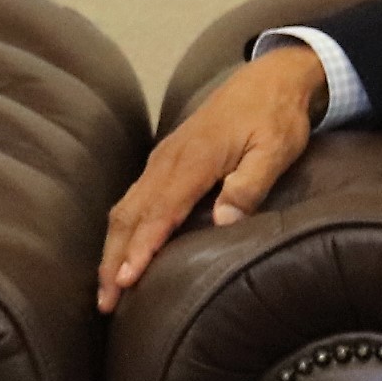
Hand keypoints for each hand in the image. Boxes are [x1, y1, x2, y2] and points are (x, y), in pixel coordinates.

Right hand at [99, 45, 327, 305]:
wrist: (269, 79)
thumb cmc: (276, 116)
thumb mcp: (275, 148)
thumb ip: (250, 184)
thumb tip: (224, 222)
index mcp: (194, 160)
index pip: (160, 212)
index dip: (141, 248)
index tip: (127, 280)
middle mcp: (168, 161)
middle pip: (129, 216)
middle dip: (113, 260)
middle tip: (106, 302)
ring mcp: (162, 161)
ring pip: (125, 209)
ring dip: (111, 249)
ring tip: (106, 288)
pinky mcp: (164, 163)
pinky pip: (133, 200)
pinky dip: (121, 231)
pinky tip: (120, 253)